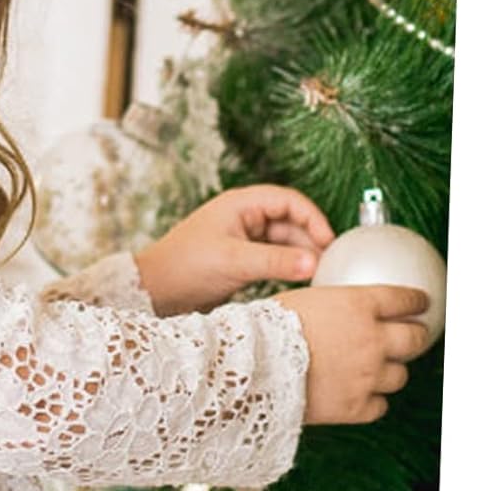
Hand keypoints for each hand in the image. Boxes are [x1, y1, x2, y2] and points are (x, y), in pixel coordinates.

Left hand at [133, 184, 335, 315]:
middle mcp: (244, 217)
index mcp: (240, 204)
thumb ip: (275, 261)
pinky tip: (304, 284)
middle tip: (331, 266)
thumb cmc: (186, 266)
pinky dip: (291, 267)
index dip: (313, 218)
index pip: (289, 200)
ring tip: (322, 277)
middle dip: (312, 240)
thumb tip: (314, 262)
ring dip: (303, 256)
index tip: (330, 242)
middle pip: (291, 221)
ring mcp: (245, 238)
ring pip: (286, 242)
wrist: (158, 289)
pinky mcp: (244, 259)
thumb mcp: (234, 261)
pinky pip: (277, 258)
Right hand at [274, 284, 432, 423]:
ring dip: (391, 369)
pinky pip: (380, 405)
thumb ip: (334, 304)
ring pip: (400, 375)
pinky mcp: (359, 406)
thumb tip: (341, 304)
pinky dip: (373, 398)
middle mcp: (372, 340)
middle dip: (417, 335)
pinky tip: (359, 391)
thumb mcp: (304, 298)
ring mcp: (369, 376)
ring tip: (376, 367)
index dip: (416, 300)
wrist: (256, 365)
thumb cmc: (269, 326)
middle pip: (415, 339)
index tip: (421, 302)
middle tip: (413, 334)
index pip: (402, 299)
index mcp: (357, 306)